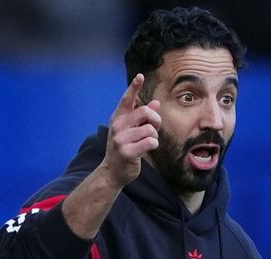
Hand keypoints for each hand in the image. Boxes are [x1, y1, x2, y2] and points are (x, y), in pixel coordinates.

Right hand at [103, 73, 160, 187]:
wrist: (113, 171)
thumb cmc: (126, 147)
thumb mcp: (132, 130)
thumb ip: (143, 117)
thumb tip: (156, 103)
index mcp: (118, 118)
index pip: (127, 99)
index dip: (134, 87)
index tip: (140, 76)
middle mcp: (117, 126)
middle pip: (145, 112)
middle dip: (155, 120)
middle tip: (154, 128)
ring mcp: (121, 139)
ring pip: (150, 129)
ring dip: (154, 136)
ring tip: (146, 142)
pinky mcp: (127, 152)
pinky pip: (151, 142)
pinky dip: (153, 145)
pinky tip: (147, 149)